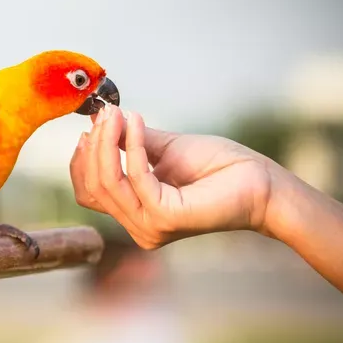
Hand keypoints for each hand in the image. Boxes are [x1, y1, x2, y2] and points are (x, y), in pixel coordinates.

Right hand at [70, 105, 272, 249]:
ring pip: (108, 183)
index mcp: (136, 214)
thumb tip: (101, 121)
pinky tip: (138, 123)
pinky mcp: (165, 217)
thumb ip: (130, 143)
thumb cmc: (218, 168)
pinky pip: (136, 176)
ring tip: (116, 115)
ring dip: (107, 143)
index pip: (90, 194)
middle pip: (93, 188)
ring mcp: (150, 227)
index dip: (82, 161)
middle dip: (93, 147)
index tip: (89, 129)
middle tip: (104, 115)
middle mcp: (139, 227)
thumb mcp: (163, 149)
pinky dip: (132, 146)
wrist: (260, 182)